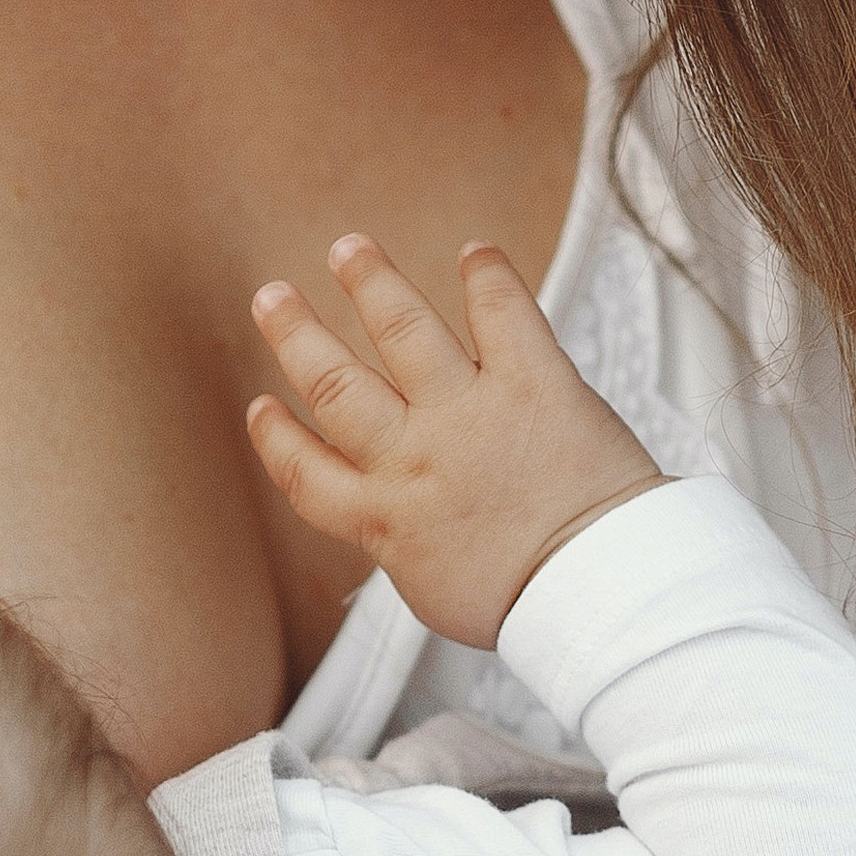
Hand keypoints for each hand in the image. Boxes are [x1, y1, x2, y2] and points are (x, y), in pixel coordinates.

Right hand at [245, 233, 658, 653]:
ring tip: (349, 251)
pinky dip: (487, 277)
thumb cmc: (529, 605)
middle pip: (336, 384)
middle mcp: (413, 456)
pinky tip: (474, 253)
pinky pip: (503, 313)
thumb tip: (409, 544)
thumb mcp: (438, 595)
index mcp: (384, 519)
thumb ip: (412, 551)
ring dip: (372, 284)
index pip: (306, 473)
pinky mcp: (532, 382)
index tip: (262, 408)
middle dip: (296, 334)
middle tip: (273, 297)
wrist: (593, 590)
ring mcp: (468, 412)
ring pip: (403, 332)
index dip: (277, 437)